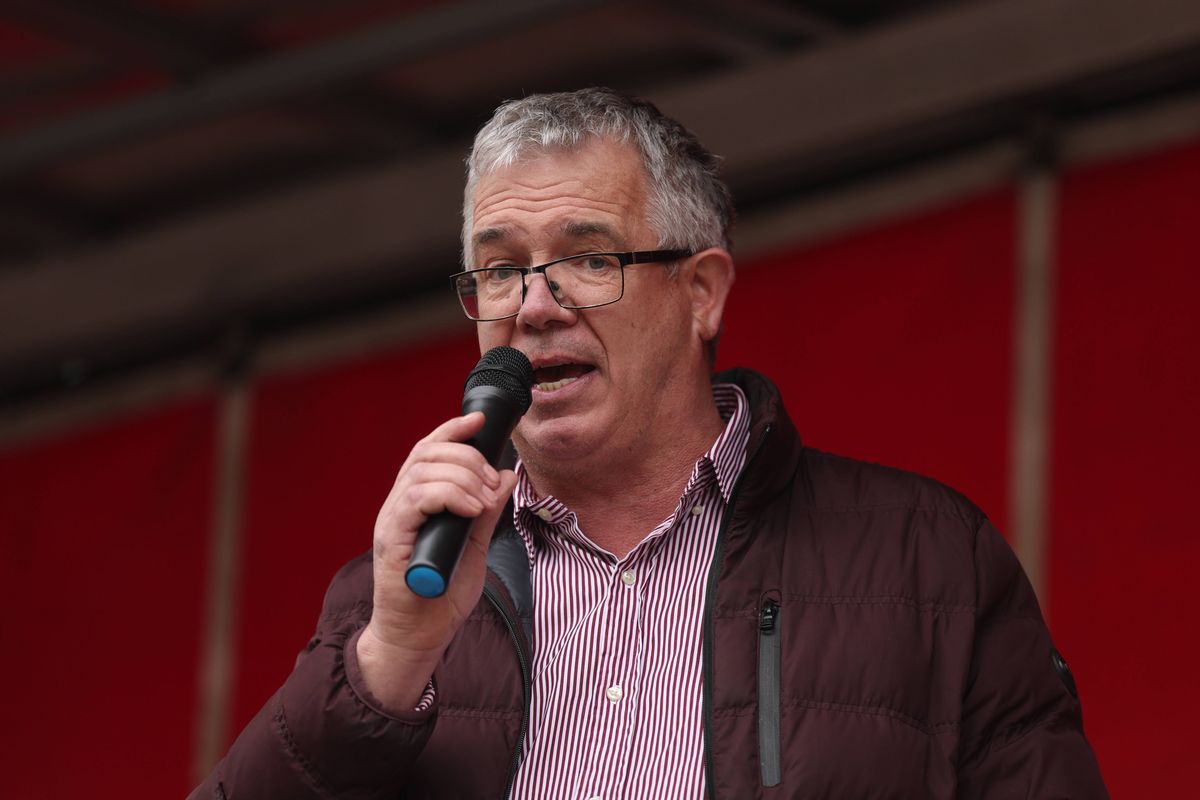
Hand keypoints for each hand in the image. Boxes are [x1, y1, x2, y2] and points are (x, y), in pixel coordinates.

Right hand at [357, 411, 517, 710]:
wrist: (419, 636)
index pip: (428, 450)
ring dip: (462, 478)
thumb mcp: (475, 545)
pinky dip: (447, 495)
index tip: (478, 420)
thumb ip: (487, 511)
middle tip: (490, 486)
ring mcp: (392, 521)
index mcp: (416, 502)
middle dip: (467, 458)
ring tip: (482, 503)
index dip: (452, 430)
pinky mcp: (391, 539)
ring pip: (423, 472)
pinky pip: (415, 499)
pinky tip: (469, 509)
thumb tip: (507, 476)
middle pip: (427, 454)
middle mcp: (399, 505)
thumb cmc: (441, 595)